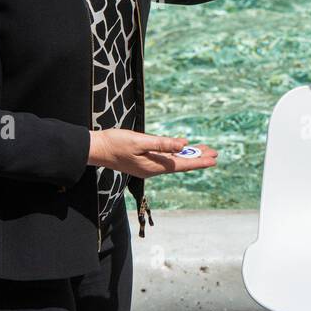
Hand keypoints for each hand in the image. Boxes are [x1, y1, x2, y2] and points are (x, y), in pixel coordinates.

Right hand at [88, 130, 217, 177]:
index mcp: (153, 166)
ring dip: (188, 155)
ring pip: (174, 161)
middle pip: (180, 164)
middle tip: (215, 153)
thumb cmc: (115, 143)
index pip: (182, 164)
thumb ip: (162, 143)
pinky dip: (176, 153)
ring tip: (203, 150)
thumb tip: (183, 144)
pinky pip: (165, 158)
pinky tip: (182, 149)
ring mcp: (148, 166)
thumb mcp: (139, 141)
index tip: (213, 159)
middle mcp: (153, 169)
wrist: (95, 149)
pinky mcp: (143, 161)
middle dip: (197, 158)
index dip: (199, 161)